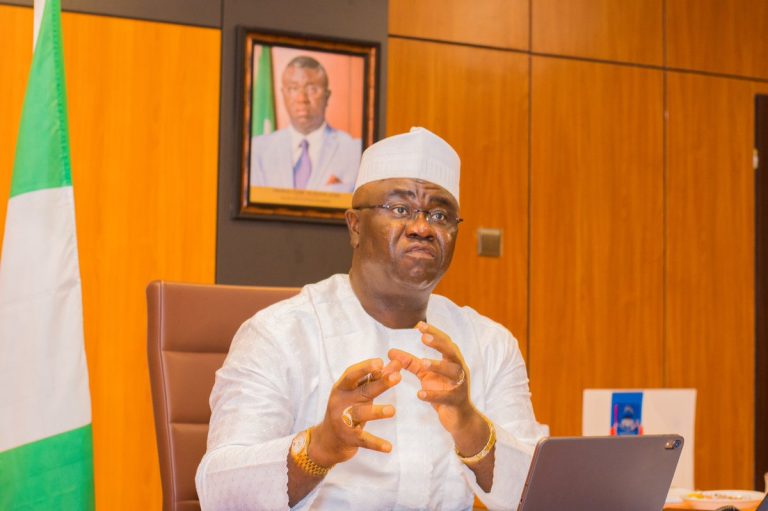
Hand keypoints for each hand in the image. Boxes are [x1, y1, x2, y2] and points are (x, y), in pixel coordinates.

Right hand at [310, 358, 401, 467]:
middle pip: (362, 391)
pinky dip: (376, 444)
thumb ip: (375, 378)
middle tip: (397, 377)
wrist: (327, 441)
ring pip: (361, 414)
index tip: (380, 362)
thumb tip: (396, 363)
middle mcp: (341, 403)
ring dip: (377, 412)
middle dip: (380, 383)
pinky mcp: (349, 439)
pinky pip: (364, 440)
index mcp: (342, 388)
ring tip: (392, 410)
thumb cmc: (347, 409)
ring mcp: (344, 421)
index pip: (353, 374)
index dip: (366, 368)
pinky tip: (388, 447)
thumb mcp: (358, 393)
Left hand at [388, 322, 487, 452]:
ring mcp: (459, 385)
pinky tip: (420, 393)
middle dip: (439, 344)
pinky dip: (433, 394)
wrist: (459, 418)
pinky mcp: (456, 401)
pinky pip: (446, 396)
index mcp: (451, 361)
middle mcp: (458, 370)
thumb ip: (411, 363)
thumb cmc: (443, 391)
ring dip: (438, 366)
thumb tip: (390, 352)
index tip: (419, 325)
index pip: (444, 342)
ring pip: (452, 372)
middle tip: (424, 338)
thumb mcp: (426, 375)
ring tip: (423, 363)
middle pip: (452, 352)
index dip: (434, 333)